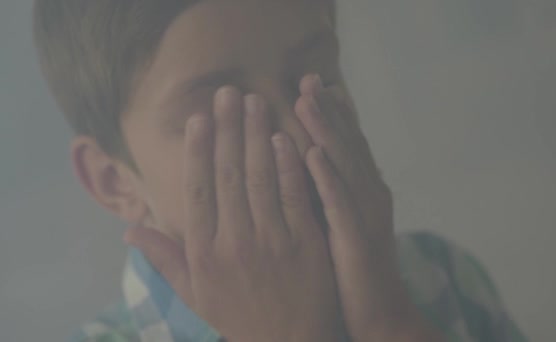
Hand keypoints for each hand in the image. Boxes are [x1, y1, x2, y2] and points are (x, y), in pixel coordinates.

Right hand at [125, 86, 346, 341]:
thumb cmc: (239, 316)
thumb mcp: (195, 294)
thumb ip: (165, 258)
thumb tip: (130, 230)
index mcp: (205, 252)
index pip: (198, 190)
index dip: (198, 151)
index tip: (198, 118)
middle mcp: (235, 242)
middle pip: (229, 175)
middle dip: (228, 130)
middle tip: (228, 92)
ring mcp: (273, 241)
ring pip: (261, 179)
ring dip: (257, 136)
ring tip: (255, 102)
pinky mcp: (306, 244)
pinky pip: (295, 197)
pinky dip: (288, 166)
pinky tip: (285, 137)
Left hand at [296, 74, 444, 341]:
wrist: (380, 314)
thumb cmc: (353, 269)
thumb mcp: (341, 222)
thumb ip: (327, 192)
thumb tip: (303, 164)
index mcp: (364, 190)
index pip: (348, 143)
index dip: (333, 111)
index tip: (313, 83)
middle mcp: (369, 194)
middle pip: (347, 144)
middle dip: (328, 109)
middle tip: (308, 78)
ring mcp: (365, 215)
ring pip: (343, 164)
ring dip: (324, 130)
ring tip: (305, 100)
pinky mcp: (356, 238)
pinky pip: (339, 202)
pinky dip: (326, 175)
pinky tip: (311, 153)